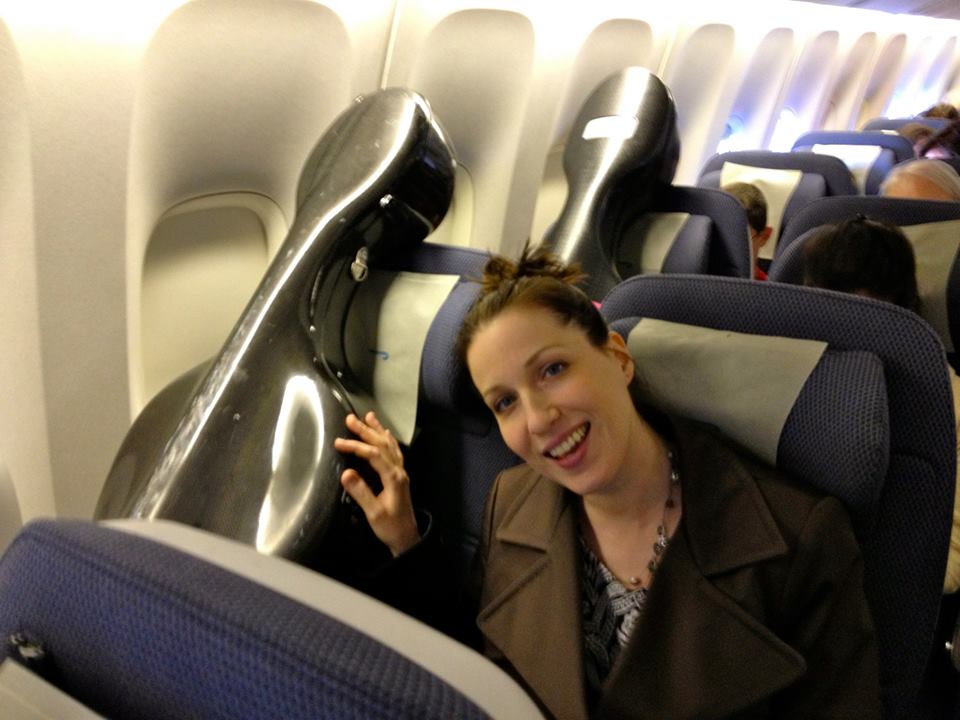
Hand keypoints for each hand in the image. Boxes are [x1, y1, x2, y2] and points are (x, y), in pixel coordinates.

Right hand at [333, 411, 420, 556]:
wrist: (407, 538)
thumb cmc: (390, 527)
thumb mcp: (373, 512)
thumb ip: (361, 492)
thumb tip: (346, 473)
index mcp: (393, 477)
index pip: (373, 455)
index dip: (355, 446)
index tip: (338, 442)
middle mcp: (399, 471)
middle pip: (382, 445)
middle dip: (366, 431)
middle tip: (350, 418)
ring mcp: (401, 473)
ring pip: (390, 446)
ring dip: (378, 431)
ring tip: (369, 416)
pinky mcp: (399, 477)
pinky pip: (395, 452)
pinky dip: (388, 440)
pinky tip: (385, 434)